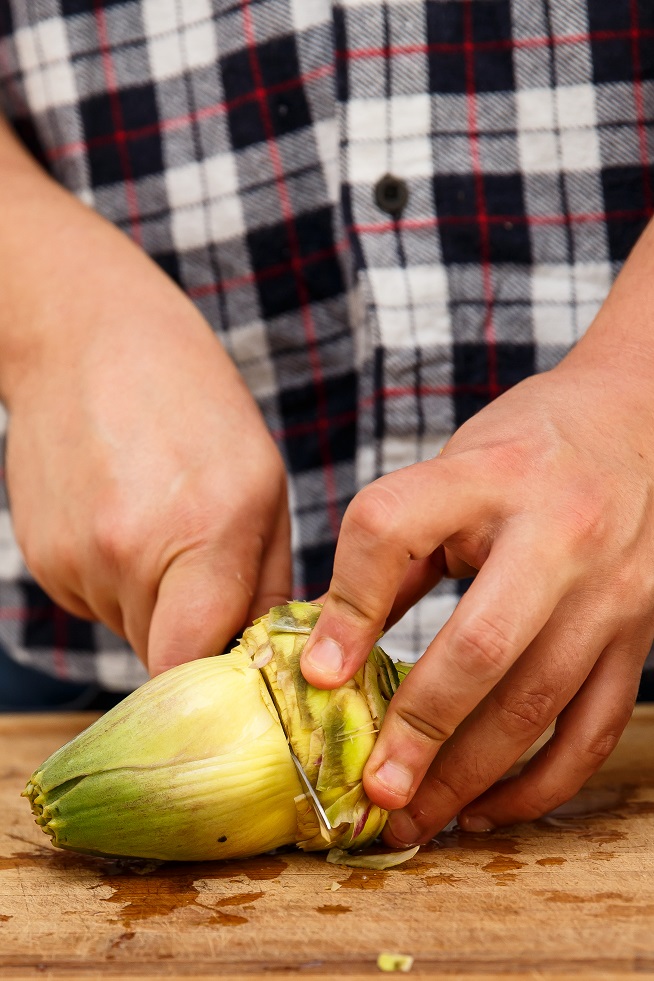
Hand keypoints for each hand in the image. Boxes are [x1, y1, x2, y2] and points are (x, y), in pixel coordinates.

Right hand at [3, 191, 289, 675]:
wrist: (89, 338)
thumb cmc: (194, 404)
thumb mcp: (263, 483)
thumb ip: (268, 583)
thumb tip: (271, 661)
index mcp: (205, 531)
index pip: (196, 664)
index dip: (218, 682)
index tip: (238, 672)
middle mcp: (129, 555)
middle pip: (165, 657)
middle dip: (196, 636)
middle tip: (208, 576)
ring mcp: (74, 559)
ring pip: (130, 630)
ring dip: (154, 605)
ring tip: (161, 526)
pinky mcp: (41, 560)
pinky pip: (95, 603)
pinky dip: (116, 583)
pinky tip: (123, 518)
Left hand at [300, 226, 653, 842]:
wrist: (636, 420)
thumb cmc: (526, 447)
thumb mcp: (452, 470)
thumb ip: (393, 553)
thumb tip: (327, 650)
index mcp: (487, 477)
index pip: (393, 528)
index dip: (347, 603)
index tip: (316, 673)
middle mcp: (557, 534)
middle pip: (479, 645)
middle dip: (420, 728)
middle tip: (373, 789)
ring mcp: (608, 592)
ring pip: (538, 703)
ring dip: (471, 775)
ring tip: (416, 816)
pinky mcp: (638, 635)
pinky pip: (592, 730)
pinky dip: (540, 783)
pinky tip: (488, 808)